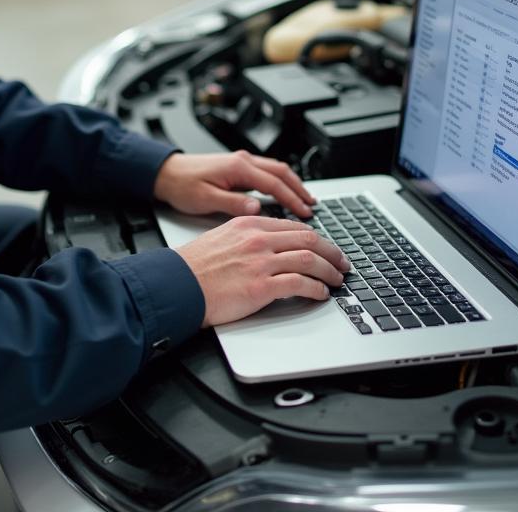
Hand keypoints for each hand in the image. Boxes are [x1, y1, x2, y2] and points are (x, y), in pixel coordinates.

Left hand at [153, 150, 314, 218]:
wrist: (166, 173)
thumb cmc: (182, 186)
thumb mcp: (206, 199)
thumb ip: (233, 203)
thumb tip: (257, 208)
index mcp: (237, 168)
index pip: (273, 183)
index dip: (292, 198)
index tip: (305, 212)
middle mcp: (242, 161)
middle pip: (281, 171)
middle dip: (299, 188)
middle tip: (312, 205)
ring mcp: (240, 162)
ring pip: (275, 169)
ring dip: (291, 183)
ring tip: (304, 199)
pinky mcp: (237, 166)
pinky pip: (266, 171)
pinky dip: (279, 181)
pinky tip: (283, 192)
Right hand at [177, 216, 351, 326]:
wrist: (177, 284)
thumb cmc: (194, 266)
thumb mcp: (222, 237)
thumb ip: (247, 238)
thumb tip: (269, 247)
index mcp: (249, 223)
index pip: (293, 226)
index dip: (316, 238)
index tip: (325, 247)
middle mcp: (258, 238)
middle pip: (308, 238)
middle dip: (331, 252)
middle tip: (341, 263)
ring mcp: (261, 261)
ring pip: (309, 259)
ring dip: (329, 271)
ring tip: (336, 280)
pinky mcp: (261, 286)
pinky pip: (299, 284)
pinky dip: (316, 289)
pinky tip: (320, 294)